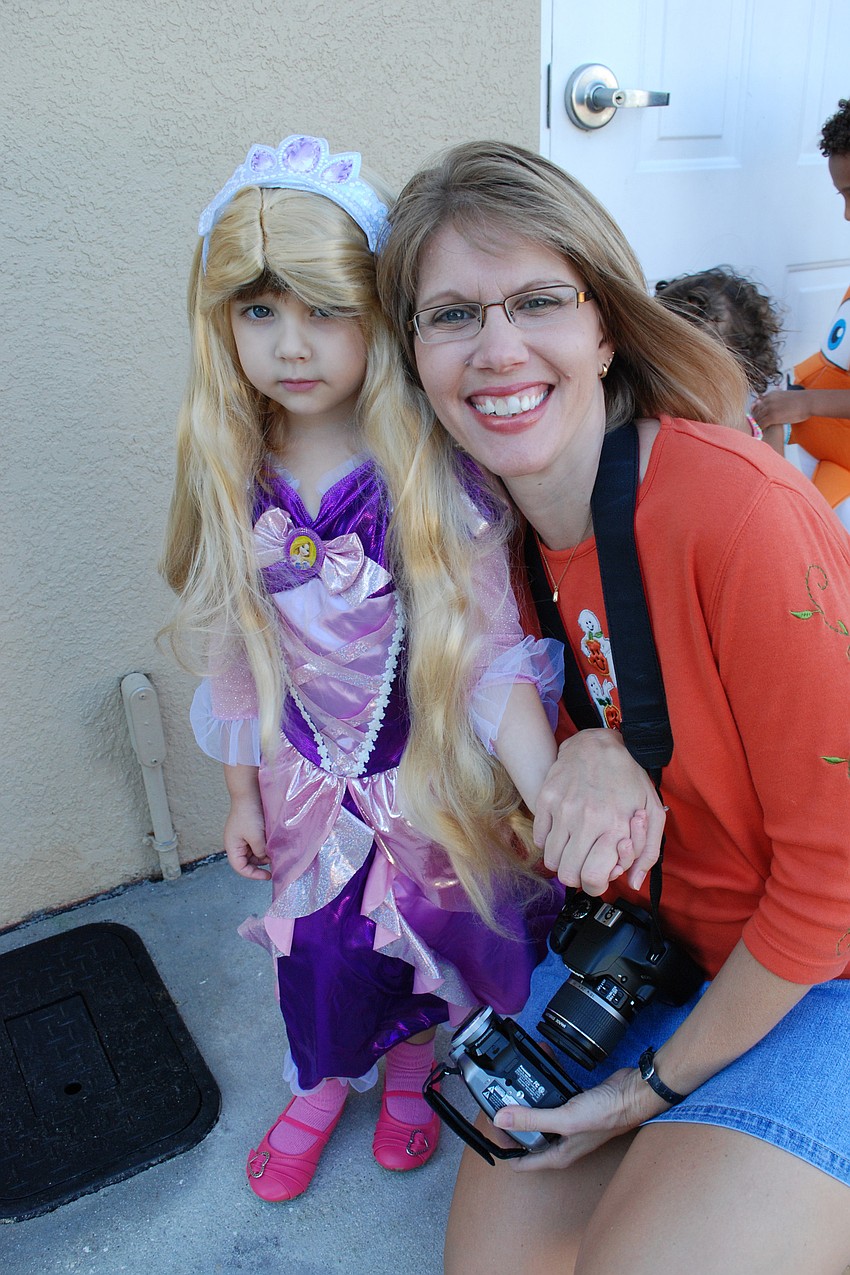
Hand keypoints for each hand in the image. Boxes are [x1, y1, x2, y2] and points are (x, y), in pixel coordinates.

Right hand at [223, 791, 269, 879]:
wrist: (249, 793)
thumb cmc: (249, 814)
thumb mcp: (256, 837)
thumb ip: (260, 852)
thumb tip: (265, 859)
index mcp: (232, 847)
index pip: (240, 868)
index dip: (253, 875)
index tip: (268, 876)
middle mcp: (236, 844)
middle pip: (247, 862)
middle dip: (260, 865)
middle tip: (274, 864)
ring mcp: (242, 837)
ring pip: (253, 854)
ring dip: (263, 855)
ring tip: (274, 853)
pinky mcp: (249, 831)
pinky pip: (256, 844)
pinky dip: (264, 847)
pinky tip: (273, 845)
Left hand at [493, 1066, 661, 1170]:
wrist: (633, 1093)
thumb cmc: (607, 1114)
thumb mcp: (564, 1119)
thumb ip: (532, 1120)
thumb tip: (500, 1120)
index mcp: (557, 1154)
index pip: (520, 1161)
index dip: (502, 1146)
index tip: (490, 1125)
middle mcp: (560, 1142)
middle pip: (526, 1136)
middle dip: (509, 1119)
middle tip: (496, 1098)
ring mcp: (566, 1122)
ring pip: (536, 1113)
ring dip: (524, 1097)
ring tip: (510, 1080)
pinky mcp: (572, 1103)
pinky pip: (550, 1093)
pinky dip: (542, 1080)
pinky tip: (537, 1062)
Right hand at [532, 730, 664, 894]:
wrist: (599, 743)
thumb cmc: (629, 778)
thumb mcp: (653, 812)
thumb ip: (648, 852)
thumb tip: (633, 882)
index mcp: (615, 827)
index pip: (593, 879)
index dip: (597, 885)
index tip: (599, 876)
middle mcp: (586, 821)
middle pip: (568, 875)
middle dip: (578, 876)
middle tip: (586, 864)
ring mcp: (563, 810)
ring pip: (551, 861)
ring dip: (563, 861)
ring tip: (576, 847)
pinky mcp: (546, 800)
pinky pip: (540, 840)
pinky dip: (550, 843)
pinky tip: (564, 832)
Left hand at [751, 389, 809, 428]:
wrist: (808, 402)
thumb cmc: (801, 401)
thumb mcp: (786, 396)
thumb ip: (778, 400)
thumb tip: (777, 405)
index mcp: (770, 394)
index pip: (757, 404)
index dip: (755, 412)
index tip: (755, 418)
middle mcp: (768, 400)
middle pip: (755, 411)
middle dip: (753, 420)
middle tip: (752, 427)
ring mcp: (769, 408)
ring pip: (756, 418)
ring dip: (755, 426)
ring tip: (755, 432)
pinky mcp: (772, 417)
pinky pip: (761, 424)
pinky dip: (759, 430)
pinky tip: (760, 434)